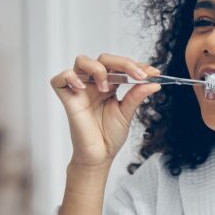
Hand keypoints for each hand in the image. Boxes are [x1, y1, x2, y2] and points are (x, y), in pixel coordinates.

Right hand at [50, 53, 161, 168]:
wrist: (99, 156)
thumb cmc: (110, 136)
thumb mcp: (127, 113)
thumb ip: (137, 96)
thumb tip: (154, 82)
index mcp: (110, 85)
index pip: (121, 66)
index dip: (136, 65)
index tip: (153, 72)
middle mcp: (94, 84)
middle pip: (103, 59)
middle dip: (123, 63)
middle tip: (138, 76)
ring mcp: (80, 90)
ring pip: (81, 61)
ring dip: (97, 69)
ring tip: (106, 88)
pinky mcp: (68, 99)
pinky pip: (60, 79)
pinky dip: (70, 78)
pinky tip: (82, 88)